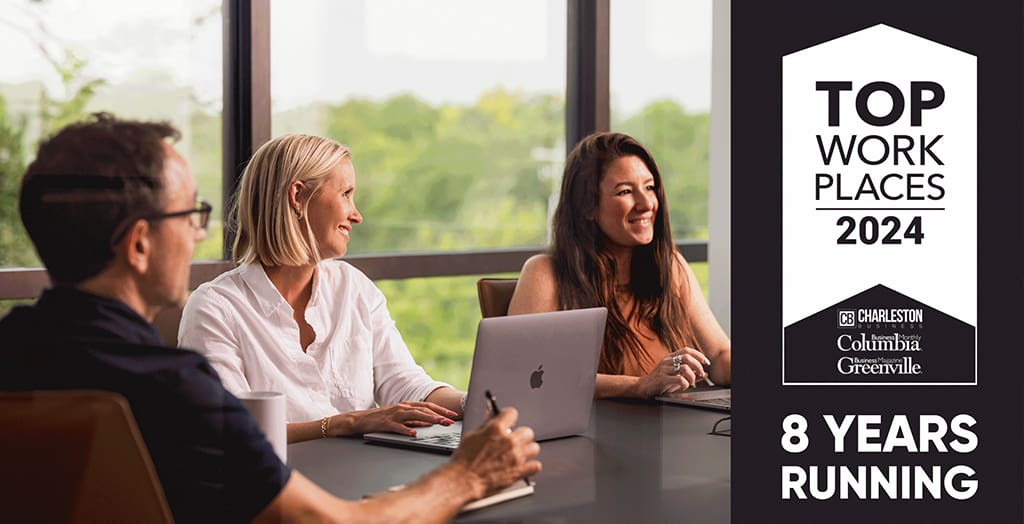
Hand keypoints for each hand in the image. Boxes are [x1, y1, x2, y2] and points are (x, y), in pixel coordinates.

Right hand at [341, 401, 458, 436]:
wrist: (361, 420)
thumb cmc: (383, 420)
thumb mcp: (402, 419)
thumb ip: (415, 421)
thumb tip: (431, 423)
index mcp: (408, 405)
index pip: (428, 406)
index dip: (442, 409)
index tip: (454, 415)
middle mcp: (403, 407)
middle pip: (424, 409)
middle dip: (439, 414)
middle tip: (451, 420)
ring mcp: (394, 414)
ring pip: (414, 415)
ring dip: (428, 419)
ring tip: (439, 423)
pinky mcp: (385, 423)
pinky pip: (398, 427)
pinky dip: (406, 430)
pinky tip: (414, 434)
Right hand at [450, 407, 541, 496]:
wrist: (463, 481)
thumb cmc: (464, 461)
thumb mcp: (472, 436)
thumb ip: (485, 425)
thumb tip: (491, 415)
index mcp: (496, 429)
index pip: (512, 413)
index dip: (509, 417)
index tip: (508, 421)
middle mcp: (509, 441)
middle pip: (527, 431)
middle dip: (520, 435)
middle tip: (513, 441)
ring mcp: (516, 456)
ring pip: (534, 447)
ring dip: (527, 450)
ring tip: (518, 454)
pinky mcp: (519, 471)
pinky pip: (536, 465)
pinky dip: (530, 467)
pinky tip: (523, 467)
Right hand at [635, 348, 709, 397]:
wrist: (643, 387)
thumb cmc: (660, 382)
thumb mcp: (676, 376)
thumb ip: (690, 375)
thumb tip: (705, 374)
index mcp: (670, 358)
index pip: (686, 350)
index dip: (699, 355)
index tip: (706, 363)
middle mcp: (666, 361)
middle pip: (687, 357)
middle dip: (698, 366)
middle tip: (700, 374)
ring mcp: (663, 369)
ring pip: (684, 368)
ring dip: (692, 376)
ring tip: (691, 382)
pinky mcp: (662, 379)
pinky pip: (679, 379)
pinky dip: (685, 384)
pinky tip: (683, 387)